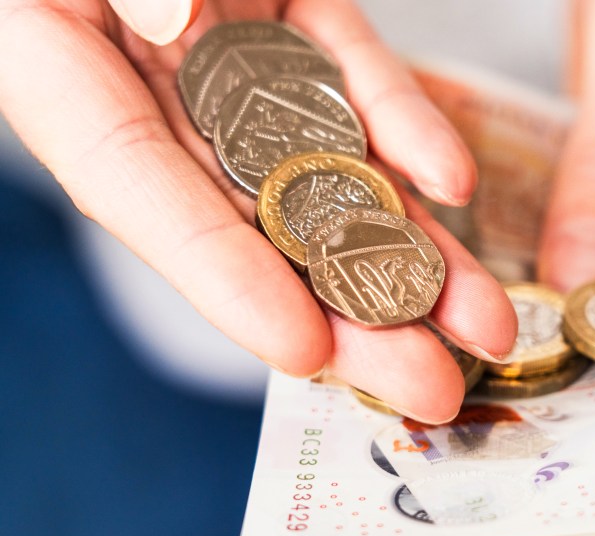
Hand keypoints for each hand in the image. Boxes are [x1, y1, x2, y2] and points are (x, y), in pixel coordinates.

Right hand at [0, 0, 516, 421]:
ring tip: (482, 322)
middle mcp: (152, 81)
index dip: (219, 277)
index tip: (303, 349)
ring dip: (411, 248)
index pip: (139, 191)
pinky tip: (454, 183)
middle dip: (353, 309)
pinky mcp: (291, 14)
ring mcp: (232, 53)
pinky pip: (351, 78)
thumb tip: (169, 25)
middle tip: (430, 386)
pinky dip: (402, 127)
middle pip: (258, 219)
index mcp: (58, 65)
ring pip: (327, 168)